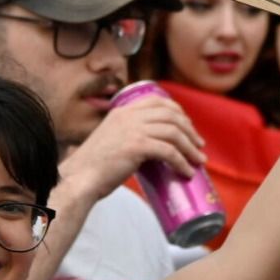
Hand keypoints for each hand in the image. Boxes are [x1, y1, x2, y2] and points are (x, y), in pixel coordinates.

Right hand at [61, 93, 206, 199]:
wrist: (79, 179)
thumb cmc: (94, 167)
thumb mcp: (110, 140)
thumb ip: (126, 137)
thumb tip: (150, 149)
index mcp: (122, 111)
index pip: (157, 101)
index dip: (177, 111)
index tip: (187, 126)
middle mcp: (129, 116)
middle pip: (170, 115)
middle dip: (189, 130)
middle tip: (198, 145)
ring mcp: (133, 130)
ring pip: (173, 132)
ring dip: (190, 147)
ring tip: (199, 161)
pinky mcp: (136, 146)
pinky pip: (169, 151)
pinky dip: (182, 162)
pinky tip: (187, 172)